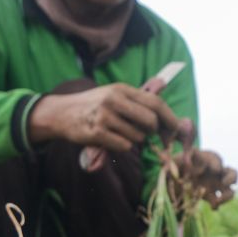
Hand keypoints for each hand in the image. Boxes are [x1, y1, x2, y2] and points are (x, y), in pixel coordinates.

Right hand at [28, 82, 182, 151]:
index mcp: (122, 89)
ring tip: (119, 132)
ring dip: (134, 140)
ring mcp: (104, 116)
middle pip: (151, 121)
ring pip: (138, 137)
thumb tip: (165, 107)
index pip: (155, 102)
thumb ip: (138, 100)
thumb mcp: (114, 94)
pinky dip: (122, 146)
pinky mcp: (97, 132)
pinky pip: (124, 146)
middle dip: (153, 131)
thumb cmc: (94, 106)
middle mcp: (114, 100)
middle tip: (147, 133)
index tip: (176, 128)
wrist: (61, 113)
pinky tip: (111, 139)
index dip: (169, 117)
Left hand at [173, 148, 237, 208]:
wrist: (173, 178)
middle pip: (233, 173)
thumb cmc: (176, 164)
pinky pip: (218, 203)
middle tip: (224, 183)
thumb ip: (178, 158)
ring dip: (226, 197)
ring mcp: (215, 186)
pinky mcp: (210, 197)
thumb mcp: (175, 159)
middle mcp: (215, 173)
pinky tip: (210, 206)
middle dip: (232, 178)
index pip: (216, 159)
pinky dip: (216, 205)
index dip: (216, 164)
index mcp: (207, 159)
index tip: (214, 169)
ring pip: (230, 191)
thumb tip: (180, 154)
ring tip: (216, 202)